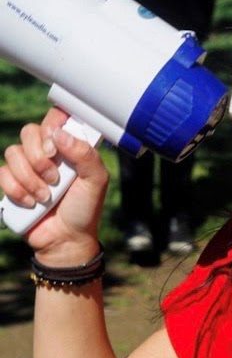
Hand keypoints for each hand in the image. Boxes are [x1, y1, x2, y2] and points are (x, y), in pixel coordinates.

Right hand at [0, 108, 108, 265]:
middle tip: (55, 178)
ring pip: (13, 152)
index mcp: (69, 148)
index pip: (55, 118)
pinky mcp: (12, 183)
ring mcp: (27, 167)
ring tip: (46, 197)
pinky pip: (2, 173)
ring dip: (30, 178)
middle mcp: (47, 153)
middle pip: (29, 131)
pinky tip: (32, 203)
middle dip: (40, 157)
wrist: (66, 240)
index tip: (56, 146)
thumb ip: (85, 154)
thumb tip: (59, 134)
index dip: (52, 125)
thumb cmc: (85, 209)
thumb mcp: (96, 180)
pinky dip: (17, 190)